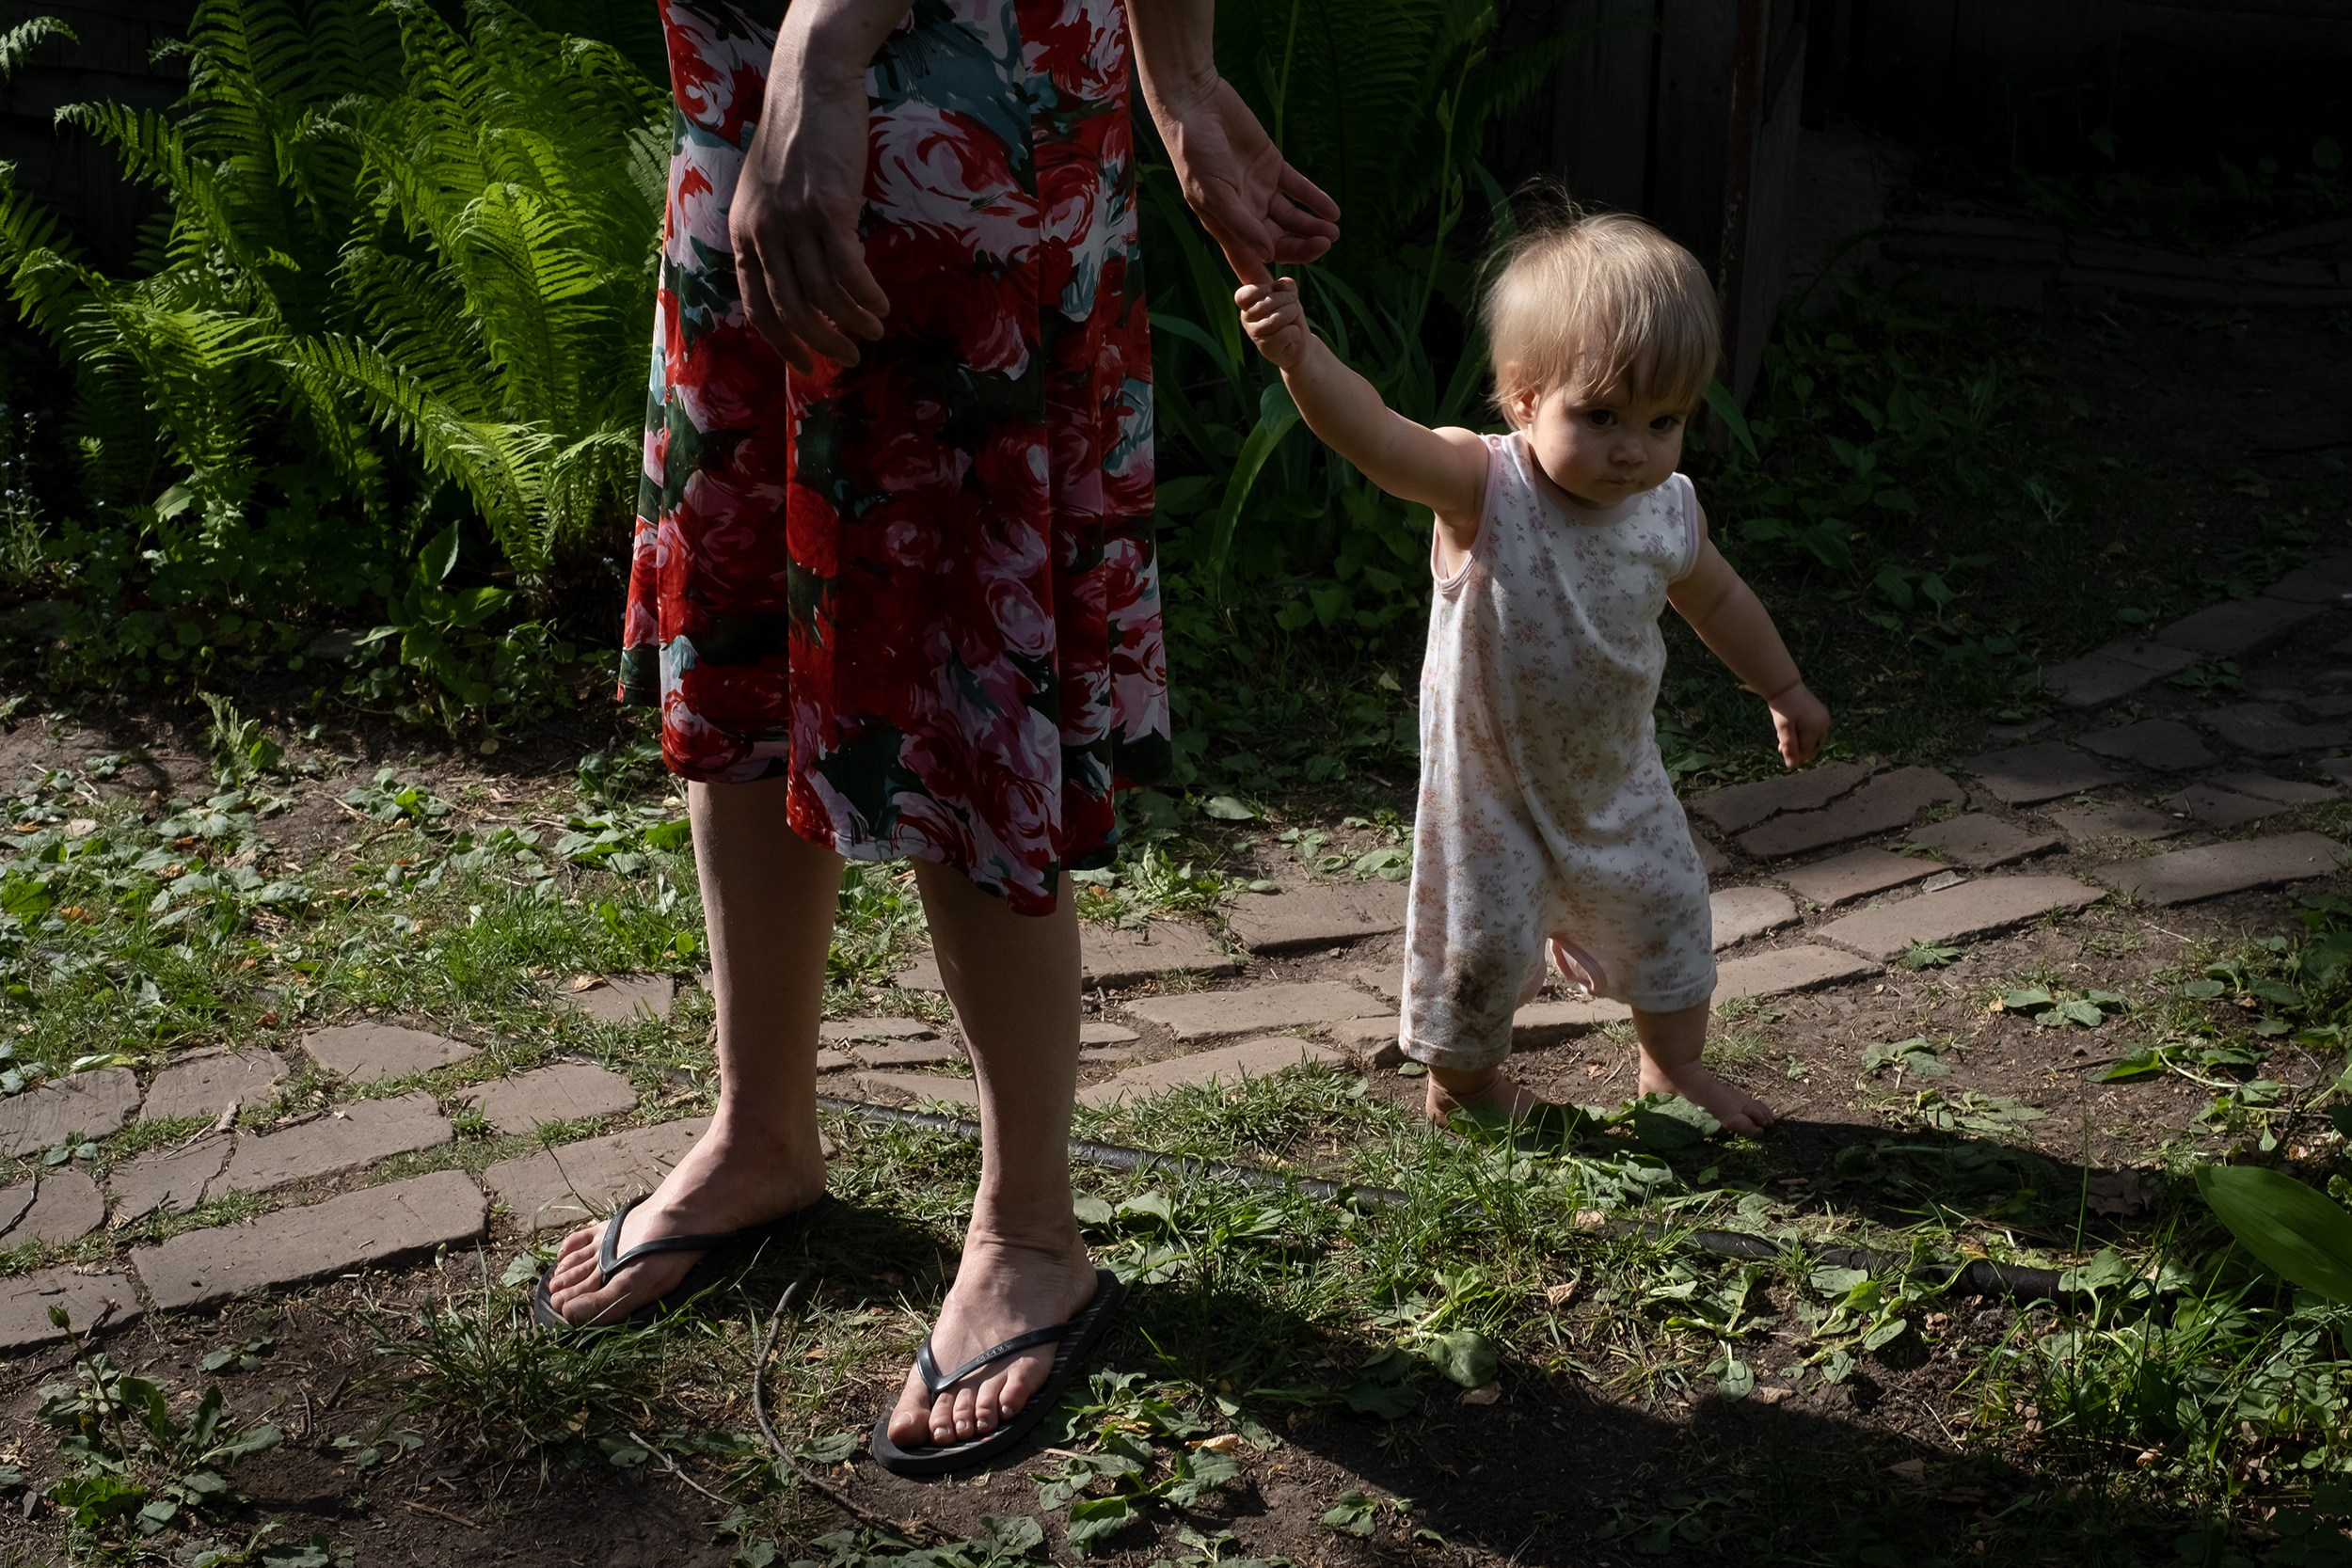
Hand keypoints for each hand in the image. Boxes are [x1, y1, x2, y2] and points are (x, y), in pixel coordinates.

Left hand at [728, 22, 891, 371]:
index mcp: (744, 232)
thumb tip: (799, 280)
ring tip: (874, 332)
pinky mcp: (828, 209)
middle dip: (823, 343)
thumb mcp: (767, 192)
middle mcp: (763, 232)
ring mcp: (795, 222)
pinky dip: (867, 297)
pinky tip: (881, 306)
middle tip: (850, 358)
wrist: (810, 86)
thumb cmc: (795, 138)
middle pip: (792, 310)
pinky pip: (849, 272)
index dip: (782, 343)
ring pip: (824, 296)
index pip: (756, 305)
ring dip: (852, 323)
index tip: (806, 367)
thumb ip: (775, 234)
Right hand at [1156, 76, 1338, 284]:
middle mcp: (1244, 211)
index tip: (1287, 291)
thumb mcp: (1214, 193)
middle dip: (1301, 246)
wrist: (1197, 106)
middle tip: (1324, 245)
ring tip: (1333, 232)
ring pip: (1291, 217)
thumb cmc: (1194, 153)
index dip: (1268, 275)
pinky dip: (1315, 200)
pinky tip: (1332, 211)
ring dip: (1312, 226)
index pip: (1250, 258)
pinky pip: (1299, 188)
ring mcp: (1260, 189)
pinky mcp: (1272, 166)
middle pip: (1278, 239)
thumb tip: (1267, 254)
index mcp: (1225, 223)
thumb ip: (1241, 223)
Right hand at [1235, 276, 1310, 368]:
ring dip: (1291, 315)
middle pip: (1266, 302)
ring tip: (1293, 318)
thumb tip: (1280, 285)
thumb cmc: (1289, 315)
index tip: (1271, 290)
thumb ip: (1285, 286)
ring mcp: (1254, 334)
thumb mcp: (1289, 295)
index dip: (1260, 289)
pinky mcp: (1265, 348)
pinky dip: (1294, 332)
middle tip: (1293, 306)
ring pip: (1275, 319)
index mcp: (1247, 304)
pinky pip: (1284, 334)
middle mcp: (1247, 319)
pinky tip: (1292, 334)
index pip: (1242, 295)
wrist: (1298, 341)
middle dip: (1287, 299)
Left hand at [1768, 682, 1829, 767]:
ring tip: (1784, 740)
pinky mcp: (1821, 714)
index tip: (1781, 752)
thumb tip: (1792, 767)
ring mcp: (1824, 718)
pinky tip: (1792, 732)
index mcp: (1816, 728)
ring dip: (1801, 742)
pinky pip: (1815, 730)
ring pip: (1814, 739)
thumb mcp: (1783, 728)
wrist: (1785, 686)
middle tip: (1782, 748)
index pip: (1807, 751)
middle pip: (1813, 746)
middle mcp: (1824, 724)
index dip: (1795, 756)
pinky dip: (1805, 734)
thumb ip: (1789, 747)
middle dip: (1799, 750)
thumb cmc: (1783, 707)